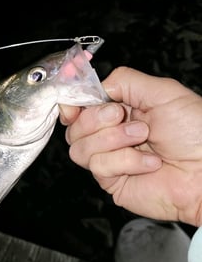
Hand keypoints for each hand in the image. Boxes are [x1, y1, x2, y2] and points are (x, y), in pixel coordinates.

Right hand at [60, 66, 201, 225]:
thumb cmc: (196, 134)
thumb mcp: (163, 92)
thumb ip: (125, 81)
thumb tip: (95, 86)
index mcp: (122, 110)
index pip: (80, 106)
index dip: (72, 105)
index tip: (74, 106)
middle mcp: (112, 134)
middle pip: (74, 127)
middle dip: (97, 119)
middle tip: (123, 117)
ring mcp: (110, 158)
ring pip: (79, 147)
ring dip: (112, 139)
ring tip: (142, 138)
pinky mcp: (112, 181)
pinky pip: (98, 166)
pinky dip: (126, 161)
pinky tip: (149, 163)